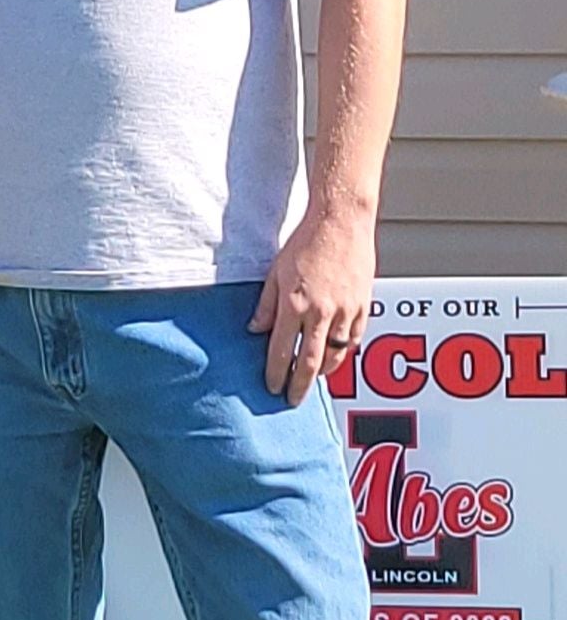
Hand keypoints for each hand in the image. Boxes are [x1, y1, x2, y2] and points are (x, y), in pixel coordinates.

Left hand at [250, 206, 375, 403]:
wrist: (341, 221)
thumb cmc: (307, 240)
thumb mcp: (275, 272)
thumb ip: (265, 304)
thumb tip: (255, 329)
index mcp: (295, 304)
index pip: (282, 351)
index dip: (276, 374)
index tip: (273, 387)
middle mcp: (321, 312)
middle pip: (311, 362)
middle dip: (300, 385)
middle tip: (293, 399)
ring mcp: (345, 310)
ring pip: (336, 354)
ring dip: (324, 371)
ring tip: (314, 379)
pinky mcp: (363, 305)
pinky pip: (354, 339)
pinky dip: (344, 351)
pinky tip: (336, 355)